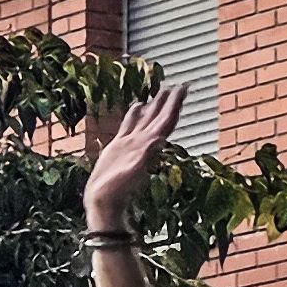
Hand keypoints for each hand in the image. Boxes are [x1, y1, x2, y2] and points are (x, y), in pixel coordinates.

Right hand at [81, 79, 187, 239]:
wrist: (103, 202)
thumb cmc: (116, 191)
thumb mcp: (131, 173)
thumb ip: (145, 156)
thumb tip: (160, 139)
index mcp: (148, 146)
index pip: (166, 121)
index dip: (175, 104)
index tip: (184, 88)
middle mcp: (143, 143)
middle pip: (160, 117)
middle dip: (170, 101)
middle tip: (180, 85)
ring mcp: (131, 144)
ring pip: (146, 119)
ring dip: (155, 105)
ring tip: (162, 90)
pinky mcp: (118, 146)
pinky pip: (129, 125)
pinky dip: (135, 113)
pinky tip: (138, 105)